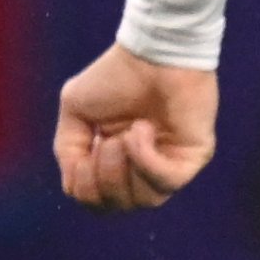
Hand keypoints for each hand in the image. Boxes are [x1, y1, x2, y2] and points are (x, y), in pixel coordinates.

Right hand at [54, 45, 218, 211]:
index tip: (85, 146)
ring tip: (125, 133)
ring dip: (122, 167)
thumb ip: (68, 150)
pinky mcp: (192, 158)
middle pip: (115, 206)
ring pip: (142, 200)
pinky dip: (144, 157)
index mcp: (113, 161)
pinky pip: (165, 181)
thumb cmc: (115, 76)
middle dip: (100, 177)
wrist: (153, 53)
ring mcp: (169, 165)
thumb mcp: (75, 112)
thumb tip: (77, 179)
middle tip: (105, 140)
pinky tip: (142, 129)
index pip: (93, 200)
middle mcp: (141, 169)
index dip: (82, 183)